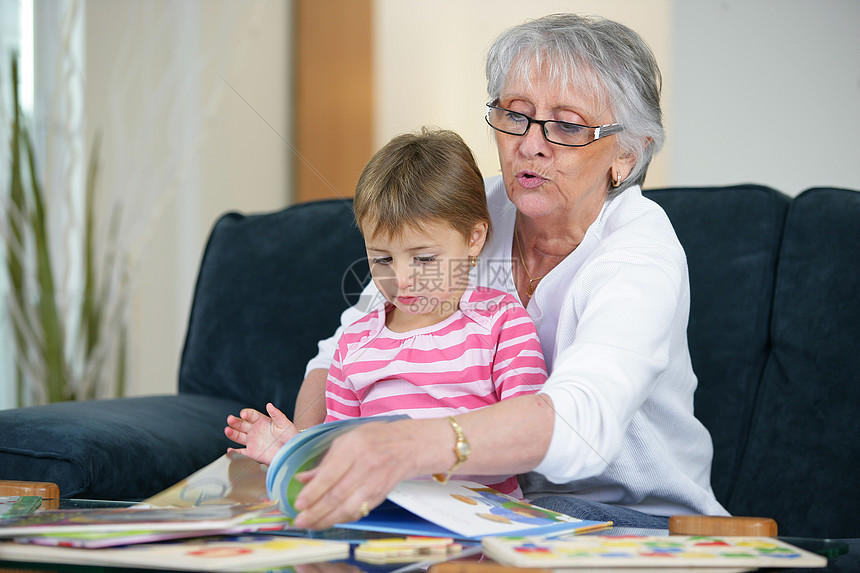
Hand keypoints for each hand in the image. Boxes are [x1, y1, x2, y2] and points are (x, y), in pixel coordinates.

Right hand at [224, 403, 296, 465]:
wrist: (292, 452)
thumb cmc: (291, 437)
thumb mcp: (285, 424)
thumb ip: (277, 415)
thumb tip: (269, 405)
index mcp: (262, 421)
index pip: (251, 415)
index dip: (246, 413)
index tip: (243, 414)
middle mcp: (255, 430)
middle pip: (241, 424)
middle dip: (235, 422)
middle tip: (230, 419)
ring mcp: (252, 441)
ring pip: (238, 436)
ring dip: (232, 433)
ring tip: (227, 430)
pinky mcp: (252, 453)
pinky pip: (241, 453)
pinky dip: (234, 452)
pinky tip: (230, 450)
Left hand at [292, 419, 425, 528]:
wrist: (410, 445)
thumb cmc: (376, 438)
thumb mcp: (348, 440)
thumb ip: (325, 461)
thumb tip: (302, 478)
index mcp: (354, 447)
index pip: (330, 474)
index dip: (313, 491)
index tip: (298, 503)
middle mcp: (365, 465)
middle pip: (337, 495)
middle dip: (315, 511)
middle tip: (300, 520)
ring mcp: (375, 482)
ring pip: (347, 507)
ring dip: (327, 519)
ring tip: (311, 525)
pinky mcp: (380, 495)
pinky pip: (359, 511)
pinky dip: (343, 518)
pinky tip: (330, 521)